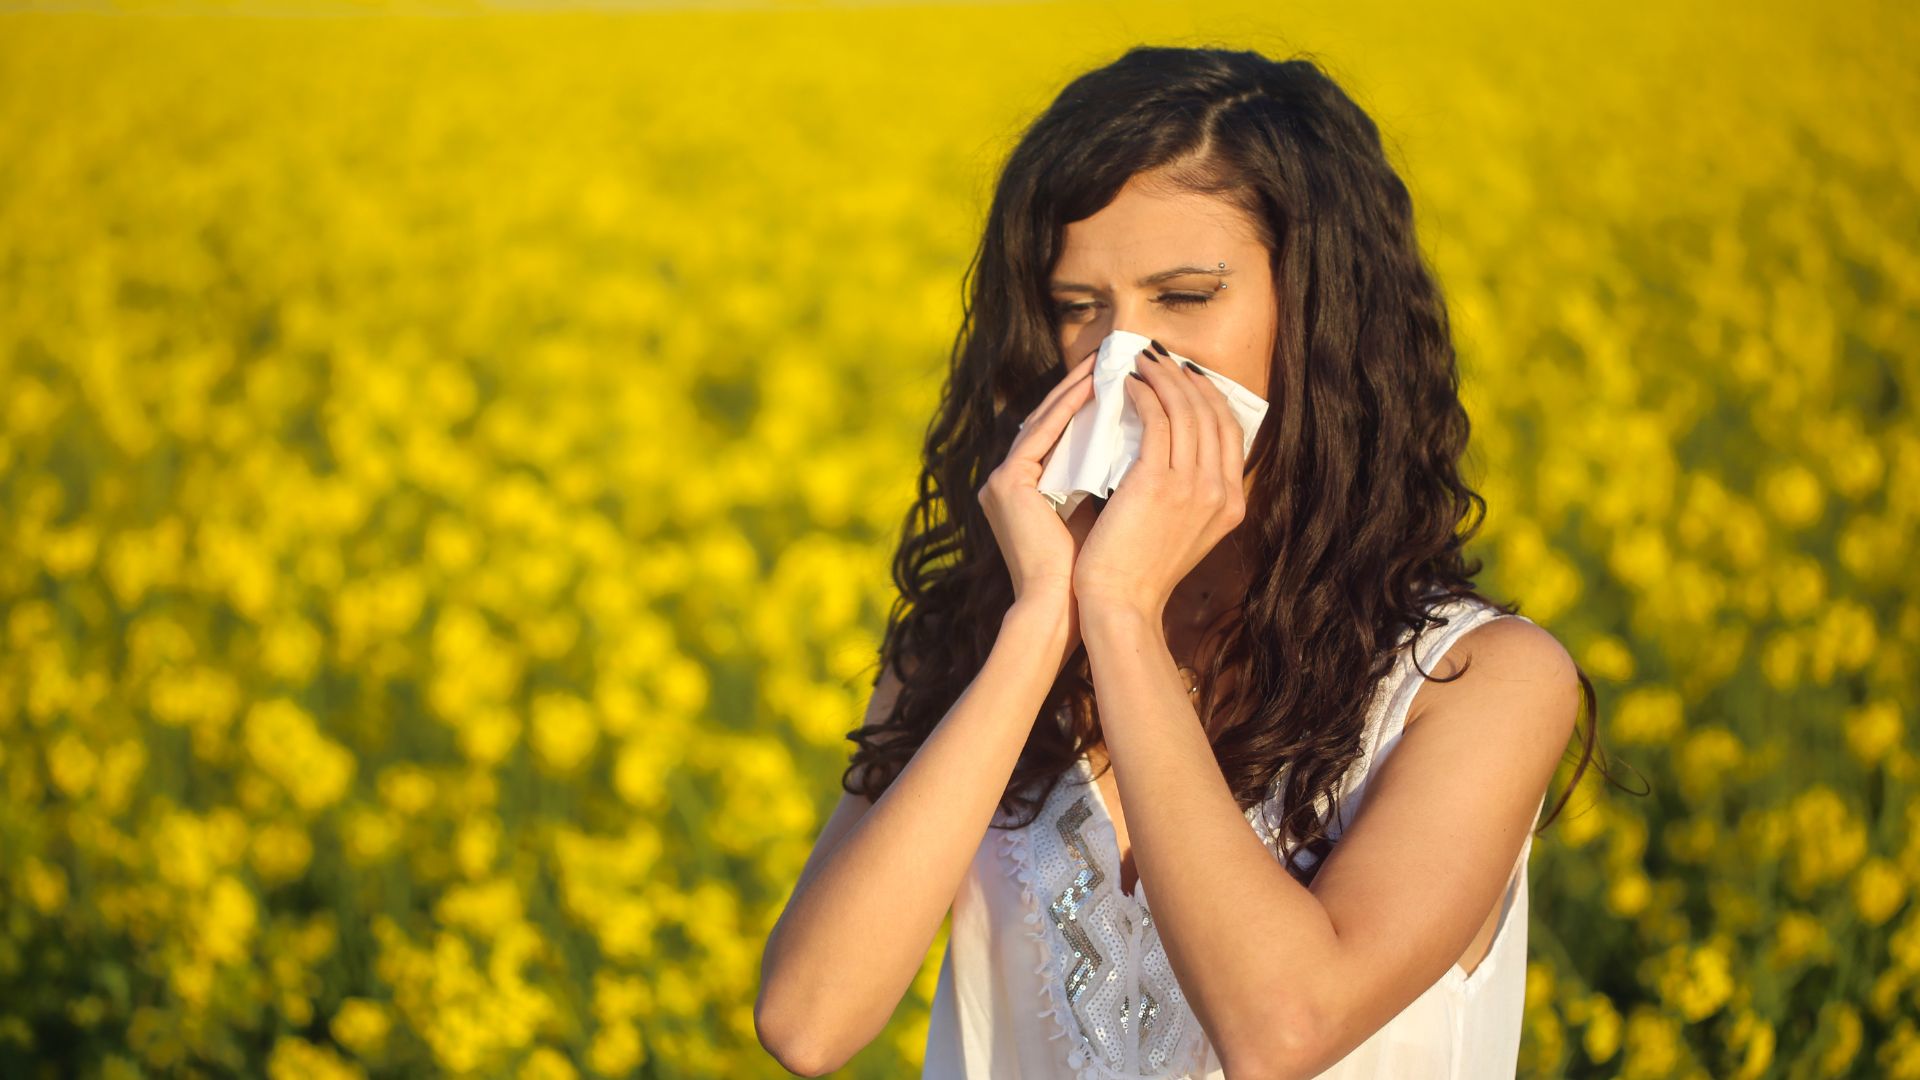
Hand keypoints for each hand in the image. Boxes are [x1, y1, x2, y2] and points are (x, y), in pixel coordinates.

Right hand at [976, 347, 1099, 606]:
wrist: (1063, 610)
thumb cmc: (1090, 572)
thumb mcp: (1100, 512)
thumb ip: (1109, 478)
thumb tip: (1150, 445)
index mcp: (1026, 489)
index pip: (1060, 434)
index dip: (1085, 403)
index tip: (1120, 378)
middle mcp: (1008, 480)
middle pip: (1050, 420)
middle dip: (1080, 387)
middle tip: (1112, 357)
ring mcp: (1003, 481)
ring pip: (1044, 420)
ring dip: (1074, 388)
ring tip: (1104, 362)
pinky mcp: (1008, 485)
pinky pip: (1042, 435)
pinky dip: (1068, 410)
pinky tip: (1093, 388)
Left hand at [1071, 346, 1247, 621]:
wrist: (1120, 603)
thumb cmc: (1139, 572)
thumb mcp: (1183, 532)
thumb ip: (1189, 496)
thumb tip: (1175, 455)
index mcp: (1231, 504)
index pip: (1229, 433)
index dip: (1209, 398)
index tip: (1186, 377)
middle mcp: (1219, 491)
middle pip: (1211, 414)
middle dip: (1186, 378)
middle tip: (1160, 357)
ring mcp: (1192, 486)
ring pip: (1185, 410)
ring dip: (1163, 377)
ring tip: (1142, 361)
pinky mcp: (1157, 481)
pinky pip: (1157, 421)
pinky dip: (1144, 396)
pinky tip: (1127, 386)